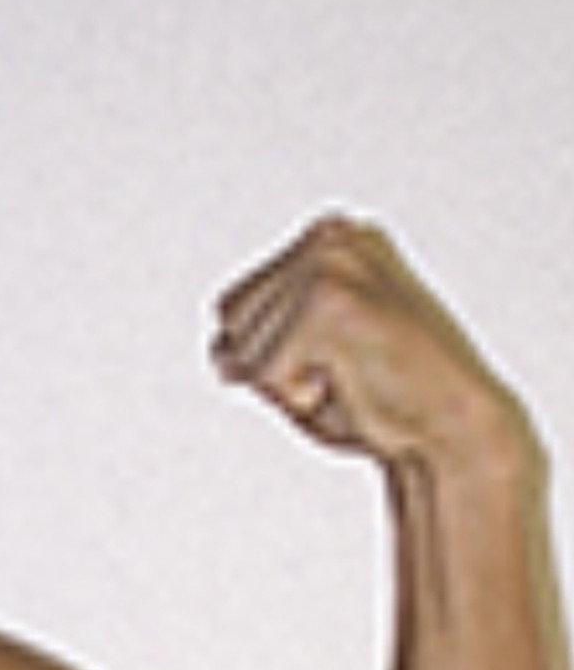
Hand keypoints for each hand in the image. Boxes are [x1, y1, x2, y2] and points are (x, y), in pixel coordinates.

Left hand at [211, 215, 522, 468]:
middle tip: (345, 375)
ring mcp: (328, 265)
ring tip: (351, 379)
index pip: (235, 305)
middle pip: (232, 322)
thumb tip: (219, 352)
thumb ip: (261, 340)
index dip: (271, 354)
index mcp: (329, 238)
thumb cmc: (390, 401)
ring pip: (246, 351)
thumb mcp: (310, 358)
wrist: (451, 432)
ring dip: (289, 386)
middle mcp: (327, 238)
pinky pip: (265, 374)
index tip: (335, 361)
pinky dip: (299, 400)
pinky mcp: (327, 302)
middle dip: (275, 368)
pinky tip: (352, 386)